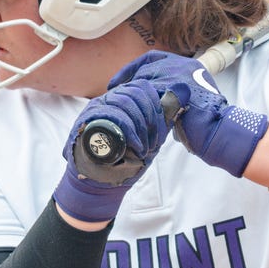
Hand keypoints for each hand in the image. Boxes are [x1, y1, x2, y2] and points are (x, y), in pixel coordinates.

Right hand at [53, 78, 169, 222]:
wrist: (99, 181)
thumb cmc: (125, 159)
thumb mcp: (148, 136)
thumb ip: (161, 120)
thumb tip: (180, 99)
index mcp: (121, 99)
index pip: (143, 86)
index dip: (157, 104)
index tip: (162, 129)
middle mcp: (107, 99)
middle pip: (135, 92)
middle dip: (152, 117)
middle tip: (155, 142)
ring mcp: (96, 109)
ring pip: (126, 102)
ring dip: (142, 127)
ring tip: (146, 148)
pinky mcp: (88, 122)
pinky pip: (115, 118)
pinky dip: (132, 134)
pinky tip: (138, 148)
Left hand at [112, 51, 268, 177]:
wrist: (216, 130)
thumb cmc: (202, 121)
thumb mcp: (187, 97)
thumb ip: (171, 91)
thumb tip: (150, 97)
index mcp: (188, 64)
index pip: (152, 58)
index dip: (132, 68)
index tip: (118, 81)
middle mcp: (183, 65)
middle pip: (145, 69)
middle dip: (129, 82)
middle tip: (115, 94)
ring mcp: (178, 76)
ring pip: (144, 81)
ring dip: (132, 94)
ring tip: (122, 104)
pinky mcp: (172, 89)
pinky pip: (146, 94)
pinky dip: (136, 103)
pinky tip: (129, 111)